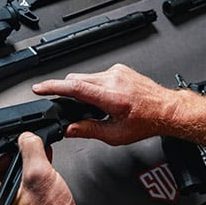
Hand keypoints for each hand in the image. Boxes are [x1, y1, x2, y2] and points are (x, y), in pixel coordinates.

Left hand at [0, 132, 88, 204]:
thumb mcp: (40, 172)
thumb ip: (30, 149)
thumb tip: (26, 137)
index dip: (0, 152)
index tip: (15, 147)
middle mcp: (0, 202)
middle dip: (17, 156)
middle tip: (32, 153)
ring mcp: (14, 204)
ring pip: (14, 176)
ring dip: (28, 163)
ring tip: (42, 160)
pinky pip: (25, 184)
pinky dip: (35, 173)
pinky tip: (47, 170)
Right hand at [32, 63, 183, 145]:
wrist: (166, 110)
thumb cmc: (147, 122)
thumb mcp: (116, 135)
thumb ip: (89, 131)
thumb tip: (70, 129)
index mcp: (111, 97)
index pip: (74, 87)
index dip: (53, 87)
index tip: (39, 88)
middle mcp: (114, 80)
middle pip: (77, 80)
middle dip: (67, 91)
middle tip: (67, 105)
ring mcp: (118, 72)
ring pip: (87, 77)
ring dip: (83, 89)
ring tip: (95, 106)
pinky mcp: (121, 69)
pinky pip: (99, 75)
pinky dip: (96, 85)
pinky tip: (106, 98)